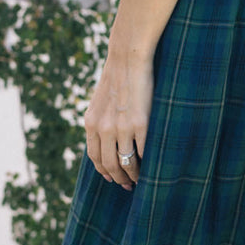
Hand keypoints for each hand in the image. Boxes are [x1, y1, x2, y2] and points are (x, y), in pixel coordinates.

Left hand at [82, 47, 153, 190]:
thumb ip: (100, 122)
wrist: (128, 59)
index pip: (95, 157)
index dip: (104, 171)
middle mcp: (103, 129)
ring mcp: (122, 128)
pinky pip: (143, 152)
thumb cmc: (117, 78)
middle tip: (128, 185)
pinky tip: (152, 165)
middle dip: (120, 178)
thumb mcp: (100, 102)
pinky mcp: (140, 124)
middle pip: (110, 165)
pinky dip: (147, 162)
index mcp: (91, 124)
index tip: (112, 178)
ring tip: (140, 179)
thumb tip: (106, 141)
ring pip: (126, 163)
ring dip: (134, 175)